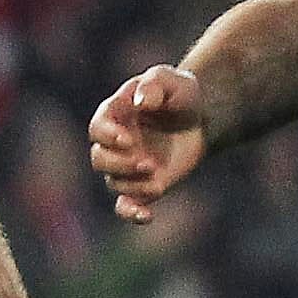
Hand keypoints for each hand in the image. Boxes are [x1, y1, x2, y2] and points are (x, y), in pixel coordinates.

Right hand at [88, 65, 206, 223]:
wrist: (199, 119)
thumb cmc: (180, 94)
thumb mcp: (173, 80)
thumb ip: (156, 84)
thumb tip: (140, 101)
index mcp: (114, 115)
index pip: (98, 129)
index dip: (108, 136)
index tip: (128, 139)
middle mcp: (114, 143)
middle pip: (100, 159)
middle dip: (120, 164)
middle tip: (148, 163)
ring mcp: (126, 166)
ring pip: (114, 182)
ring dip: (133, 184)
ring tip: (158, 177)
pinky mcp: (141, 186)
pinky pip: (126, 205)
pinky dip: (131, 213)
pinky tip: (146, 216)